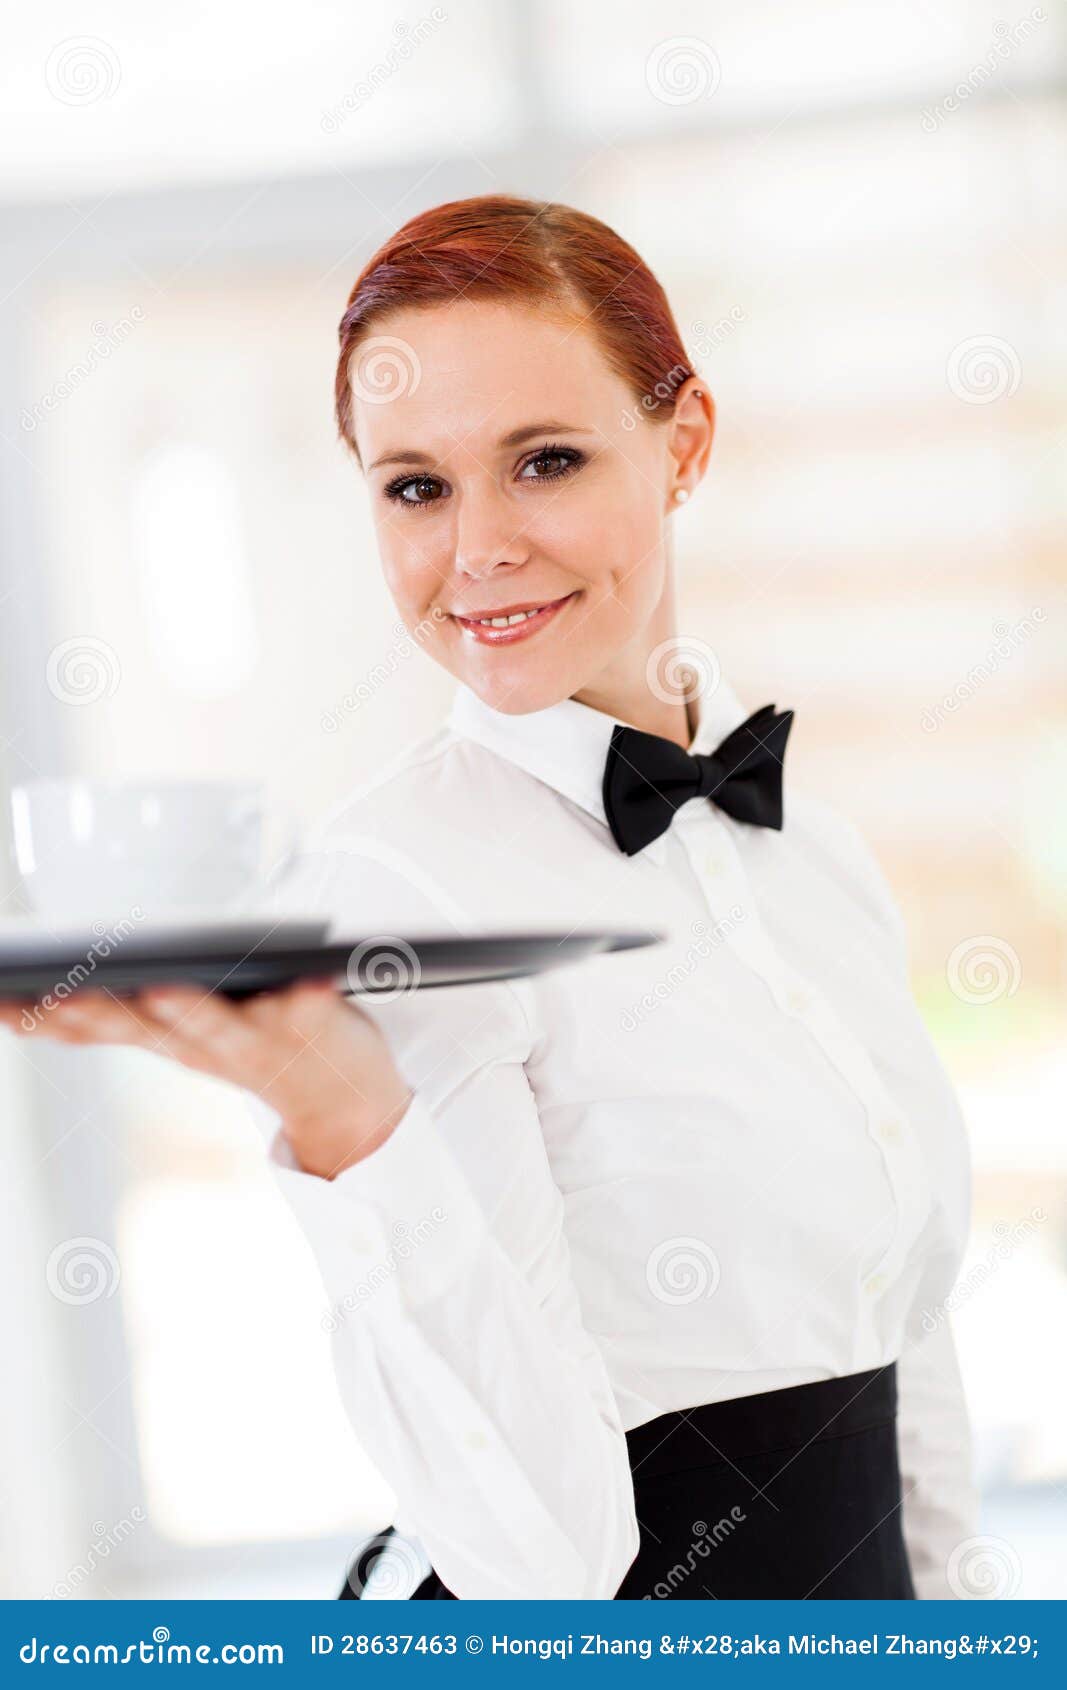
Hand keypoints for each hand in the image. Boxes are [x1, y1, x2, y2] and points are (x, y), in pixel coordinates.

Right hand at [0, 980, 412, 1179]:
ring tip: (162, 990)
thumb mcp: (176, 1032)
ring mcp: (261, 1041)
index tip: (3, 999)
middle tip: (64, 993)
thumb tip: (38, 997)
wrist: (347, 1102)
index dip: (48, 1016)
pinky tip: (309, 980)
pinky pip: (313, 1013)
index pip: (97, 1026)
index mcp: (167, 1038)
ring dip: (193, 1012)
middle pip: (147, 1029)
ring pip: (222, 1027)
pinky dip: (310, 999)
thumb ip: (120, 1013)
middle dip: (106, 1012)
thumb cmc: (250, 1045)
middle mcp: (205, 1045)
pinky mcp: (317, 1030)